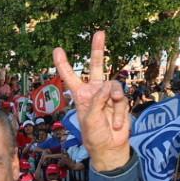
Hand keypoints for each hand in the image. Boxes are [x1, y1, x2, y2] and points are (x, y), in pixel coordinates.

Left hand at [52, 31, 129, 169]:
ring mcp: (109, 95)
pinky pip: (122, 100)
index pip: (70, 77)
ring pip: (114, 86)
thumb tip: (108, 86)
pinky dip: (120, 113)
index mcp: (81, 96)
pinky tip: (116, 124)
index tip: (57, 49)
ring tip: (112, 118)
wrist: (111, 148)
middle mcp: (94, 92)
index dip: (63, 64)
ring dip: (114, 102)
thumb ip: (98, 101)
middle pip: (96, 66)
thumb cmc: (94, 136)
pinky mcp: (121, 101)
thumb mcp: (90, 119)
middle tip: (100, 32)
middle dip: (98, 49)